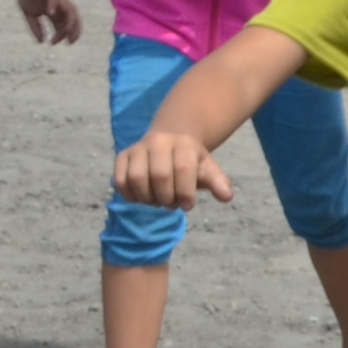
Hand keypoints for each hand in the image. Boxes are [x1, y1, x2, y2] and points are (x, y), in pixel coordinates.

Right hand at [10, 0, 84, 46]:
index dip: (65, 35)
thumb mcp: (29, 13)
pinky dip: (53, 5)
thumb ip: (35, 27)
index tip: (58, 43)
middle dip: (73, 31)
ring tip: (65, 31)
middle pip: (72, 19)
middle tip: (69, 42)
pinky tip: (49, 13)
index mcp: (55, 10)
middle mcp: (59, 4)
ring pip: (70, 10)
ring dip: (69, 21)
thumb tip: (40, 41)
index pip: (65, 24)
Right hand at [109, 133, 233, 210]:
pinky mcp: (122, 156)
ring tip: (157, 201)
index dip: (185, 193)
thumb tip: (227, 197)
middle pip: (160, 176)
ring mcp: (138, 148)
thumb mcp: (208, 169)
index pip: (183, 169)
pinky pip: (120, 180)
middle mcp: (159, 141)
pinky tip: (142, 198)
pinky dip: (130, 195)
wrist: (169, 142)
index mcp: (184, 143)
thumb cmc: (190, 161)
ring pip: (137, 178)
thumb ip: (218, 182)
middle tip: (172, 204)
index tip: (187, 205)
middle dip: (167, 198)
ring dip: (148, 198)